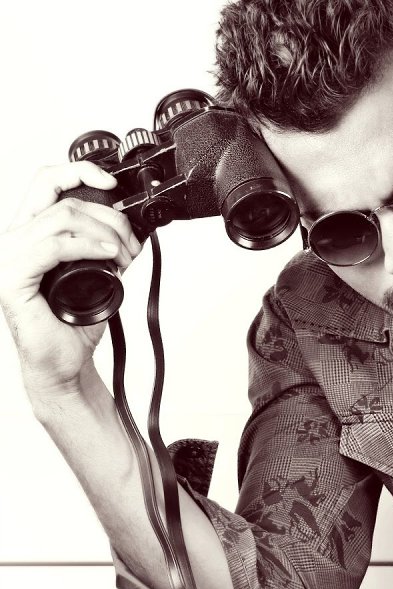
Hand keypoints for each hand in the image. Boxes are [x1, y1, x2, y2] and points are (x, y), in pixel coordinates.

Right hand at [0, 162, 141, 398]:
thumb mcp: (95, 272)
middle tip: (131, 243)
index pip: (46, 183)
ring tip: (124, 256)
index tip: (112, 183)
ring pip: (61, 218)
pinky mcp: (12, 278)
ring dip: (105, 233)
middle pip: (62, 198)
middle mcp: (14, 240)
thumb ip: (102, 245)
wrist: (64, 362)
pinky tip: (109, 256)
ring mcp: (8, 258)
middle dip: (109, 216)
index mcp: (30, 233)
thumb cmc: (74, 321)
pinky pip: (53, 246)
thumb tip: (130, 227)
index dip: (80, 172)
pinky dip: (88, 246)